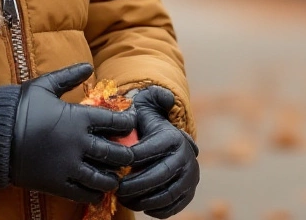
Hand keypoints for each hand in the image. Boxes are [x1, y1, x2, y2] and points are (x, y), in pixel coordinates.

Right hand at [11, 63, 136, 203]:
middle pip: (115, 153)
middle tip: (129, 154)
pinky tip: (98, 193)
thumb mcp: (44, 85)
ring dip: (113, 178)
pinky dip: (94, 195)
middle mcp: (78, 143)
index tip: (131, 123)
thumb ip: (68, 76)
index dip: (128, 123)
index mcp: (78, 118)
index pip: (115, 122)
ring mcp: (68, 166)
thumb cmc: (20, 107)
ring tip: (115, 177)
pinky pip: (82, 194)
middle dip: (126, 155)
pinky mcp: (56, 183)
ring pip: (102, 178)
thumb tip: (88, 67)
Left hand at [118, 86, 198, 217]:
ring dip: (142, 200)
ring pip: (165, 195)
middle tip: (116, 189)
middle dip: (134, 185)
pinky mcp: (189, 194)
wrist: (165, 144)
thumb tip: (166, 98)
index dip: (129, 160)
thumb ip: (151, 97)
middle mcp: (186, 157)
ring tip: (124, 198)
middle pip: (158, 176)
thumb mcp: (147, 108)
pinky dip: (154, 210)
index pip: (148, 151)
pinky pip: (171, 208)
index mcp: (173, 138)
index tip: (115, 166)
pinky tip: (139, 204)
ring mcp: (190, 177)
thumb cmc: (147, 126)